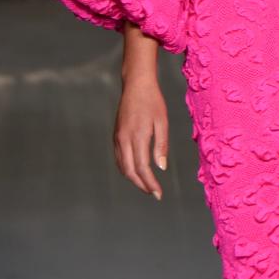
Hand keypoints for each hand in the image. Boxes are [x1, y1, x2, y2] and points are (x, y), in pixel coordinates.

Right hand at [113, 73, 168, 199]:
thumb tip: (161, 167)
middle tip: (154, 193)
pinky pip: (119, 158)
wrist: (136, 85)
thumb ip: (161, 145)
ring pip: (122, 166)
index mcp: (138, 136)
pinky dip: (126, 169)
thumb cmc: (153, 101)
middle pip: (129, 170)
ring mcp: (118, 137)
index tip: (158, 194)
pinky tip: (136, 171)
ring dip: (133, 179)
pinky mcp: (116, 135)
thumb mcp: (162, 122)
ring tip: (147, 185)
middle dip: (142, 185)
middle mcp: (124, 139)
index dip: (150, 183)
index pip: (142, 167)